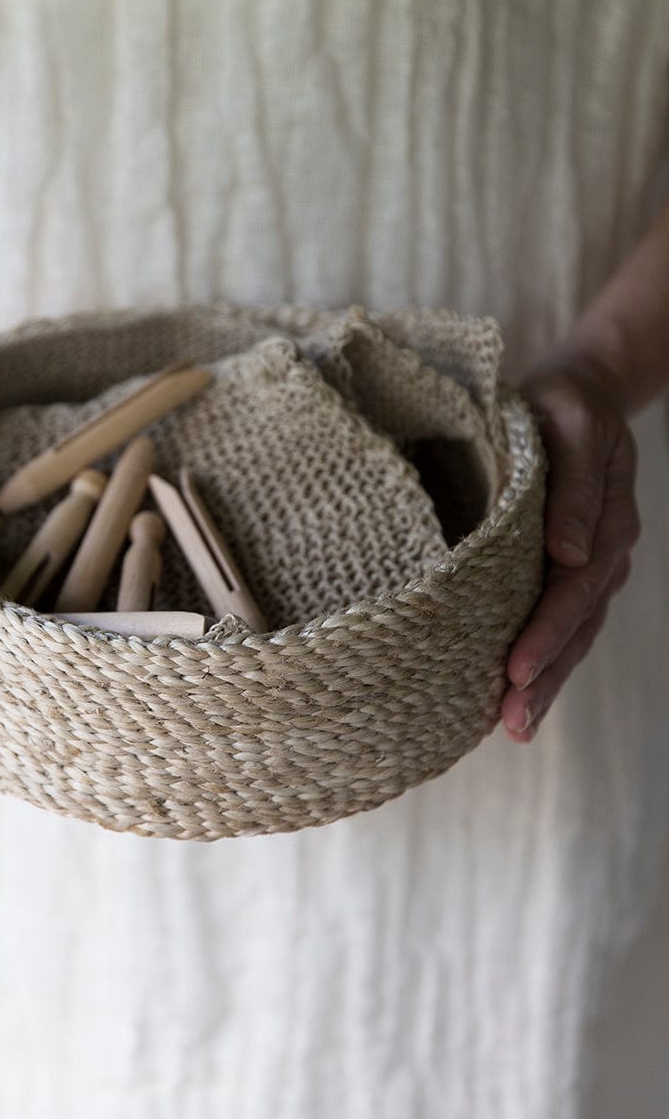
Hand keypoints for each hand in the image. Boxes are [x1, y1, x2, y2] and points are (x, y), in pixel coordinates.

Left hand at [501, 349, 639, 742]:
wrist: (582, 390)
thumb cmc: (565, 404)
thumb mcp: (571, 427)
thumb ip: (572, 488)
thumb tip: (568, 553)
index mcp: (607, 522)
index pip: (575, 589)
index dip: (546, 633)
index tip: (515, 672)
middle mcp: (603, 551)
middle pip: (577, 626)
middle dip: (545, 678)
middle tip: (511, 724)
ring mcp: (590, 563)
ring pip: (572, 633)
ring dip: (546, 682)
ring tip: (513, 727)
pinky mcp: (568, 568)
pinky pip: (560, 621)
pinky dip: (542, 657)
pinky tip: (513, 692)